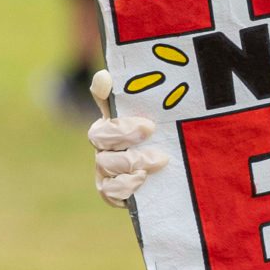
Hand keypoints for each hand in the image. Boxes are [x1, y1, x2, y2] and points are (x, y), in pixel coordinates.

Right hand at [87, 70, 168, 207]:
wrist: (170, 170)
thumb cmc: (158, 136)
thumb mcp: (151, 113)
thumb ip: (130, 95)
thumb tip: (104, 76)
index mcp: (109, 123)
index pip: (102, 110)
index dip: (114, 110)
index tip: (146, 120)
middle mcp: (103, 147)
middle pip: (100, 138)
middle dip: (126, 134)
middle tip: (151, 130)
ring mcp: (105, 171)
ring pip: (105, 165)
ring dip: (132, 161)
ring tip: (159, 160)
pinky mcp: (112, 193)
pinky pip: (110, 192)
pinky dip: (125, 186)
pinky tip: (142, 178)